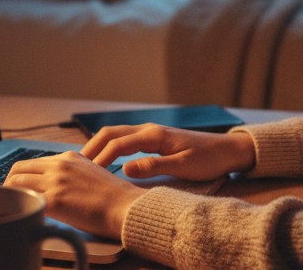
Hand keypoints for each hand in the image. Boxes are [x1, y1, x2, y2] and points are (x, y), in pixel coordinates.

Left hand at [4, 151, 145, 239]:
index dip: (22, 177)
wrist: (125, 206)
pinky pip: (25, 200)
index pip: (33, 162)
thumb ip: (70, 175)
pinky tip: (22, 216)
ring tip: (14, 209)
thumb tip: (54, 186)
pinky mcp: (54, 199)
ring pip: (16, 182)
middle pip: (19, 169)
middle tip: (11, 200)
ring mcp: (55, 181)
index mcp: (69, 157)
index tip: (19, 189)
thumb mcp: (90, 174)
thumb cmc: (113, 197)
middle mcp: (59, 165)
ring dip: (11, 196)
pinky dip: (20, 207)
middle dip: (10, 184)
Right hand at [80, 124, 256, 181]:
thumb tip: (124, 169)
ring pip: (117, 134)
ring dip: (99, 145)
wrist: (227, 150)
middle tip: (76, 165)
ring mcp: (151, 132)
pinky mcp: (154, 139)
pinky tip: (105, 159)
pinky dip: (110, 146)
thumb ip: (154, 166)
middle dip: (92, 146)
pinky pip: (125, 139)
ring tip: (84, 162)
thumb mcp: (183, 166)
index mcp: (154, 135)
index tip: (87, 173)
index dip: (100, 157)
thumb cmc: (208, 159)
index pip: (118, 143)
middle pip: (112, 133)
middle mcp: (149, 129)